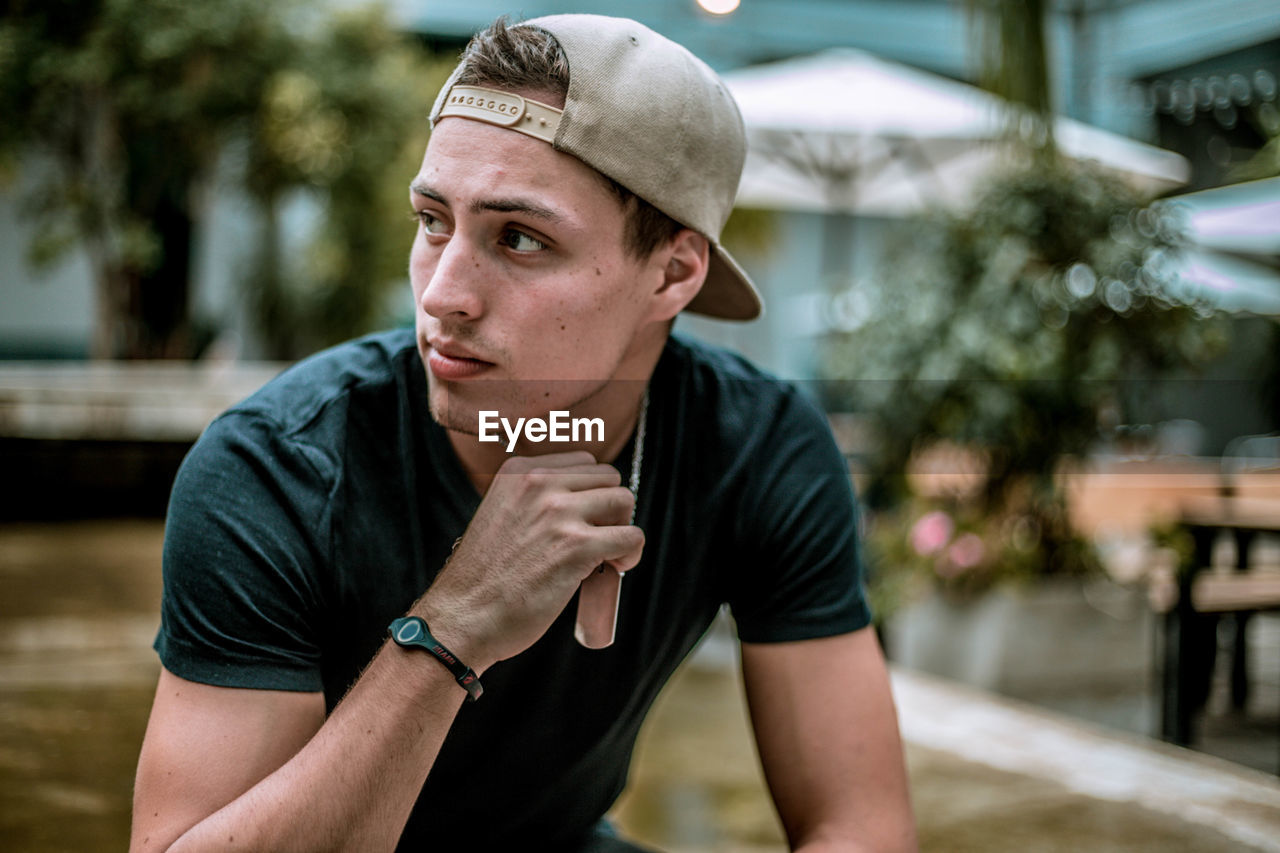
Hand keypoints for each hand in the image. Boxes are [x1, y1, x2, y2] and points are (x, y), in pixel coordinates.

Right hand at [416, 452, 643, 669]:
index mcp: (519, 471)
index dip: (593, 493)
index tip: (584, 520)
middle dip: (610, 509)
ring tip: (607, 555)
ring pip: (624, 501)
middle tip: (596, 539)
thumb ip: (537, 500)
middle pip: (609, 477)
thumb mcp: (502, 514)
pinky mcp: (577, 545)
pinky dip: (630, 554)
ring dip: (622, 529)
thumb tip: (587, 502)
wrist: (463, 617)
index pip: (585, 462)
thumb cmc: (484, 578)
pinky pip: (631, 537)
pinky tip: (614, 569)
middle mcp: (539, 482)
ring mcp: (559, 512)